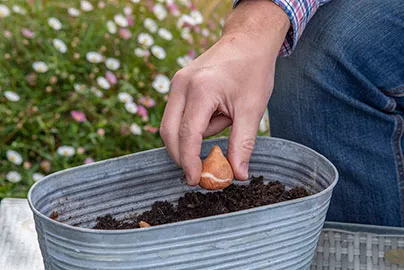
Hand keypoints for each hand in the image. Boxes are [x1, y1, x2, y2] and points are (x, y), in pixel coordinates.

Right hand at [160, 0, 289, 185]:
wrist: (249, 39)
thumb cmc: (253, 70)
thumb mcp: (252, 109)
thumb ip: (242, 144)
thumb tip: (238, 175)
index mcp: (200, 90)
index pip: (187, 136)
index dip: (189, 162)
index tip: (195, 181)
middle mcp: (181, 85)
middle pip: (169, 132)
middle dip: (182, 155)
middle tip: (202, 170)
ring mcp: (177, 82)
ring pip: (173, 124)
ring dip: (195, 134)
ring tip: (225, 117)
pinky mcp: (179, 83)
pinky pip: (179, 112)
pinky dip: (194, 122)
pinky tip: (216, 111)